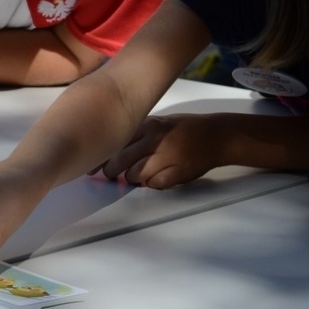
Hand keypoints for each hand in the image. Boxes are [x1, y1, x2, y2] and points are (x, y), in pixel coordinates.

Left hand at [96, 114, 215, 188]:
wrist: (216, 136)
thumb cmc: (184, 130)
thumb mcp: (158, 123)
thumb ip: (136, 134)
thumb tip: (109, 148)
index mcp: (148, 126)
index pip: (116, 143)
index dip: (101, 157)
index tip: (92, 165)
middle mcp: (155, 140)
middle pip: (119, 162)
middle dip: (112, 171)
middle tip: (112, 174)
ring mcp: (167, 157)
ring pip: (134, 176)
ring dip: (133, 178)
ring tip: (140, 173)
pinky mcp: (177, 172)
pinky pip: (154, 185)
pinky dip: (152, 184)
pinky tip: (156, 176)